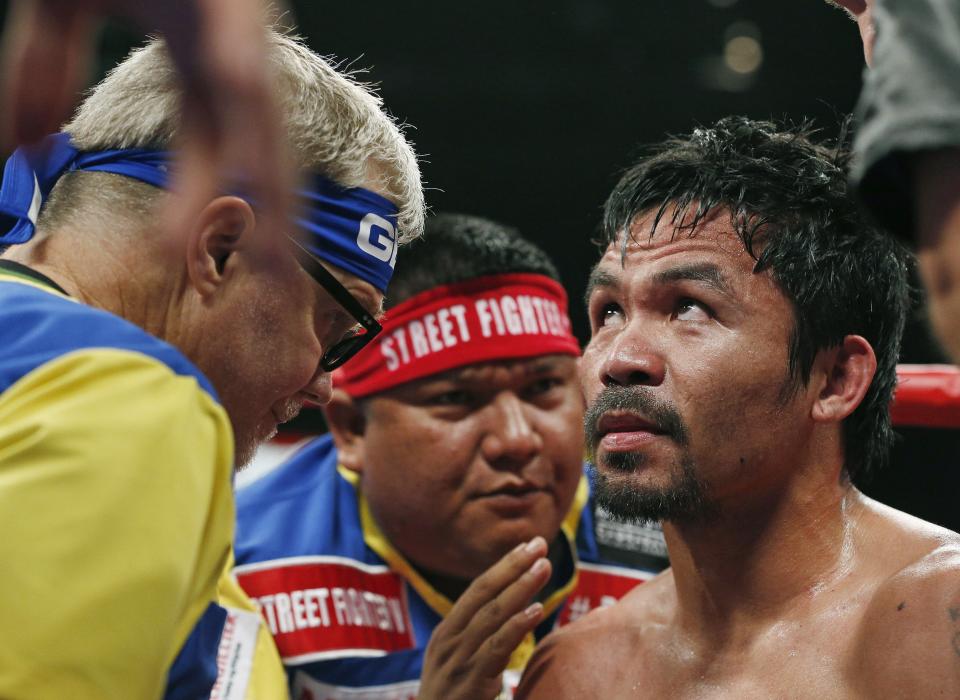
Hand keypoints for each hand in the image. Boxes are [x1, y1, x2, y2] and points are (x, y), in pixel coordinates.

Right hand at [0, 0, 292, 251]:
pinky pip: (240, 62)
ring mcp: (240, 28)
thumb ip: (41, 73)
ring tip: (274, 259)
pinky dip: (243, 105)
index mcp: (202, 63)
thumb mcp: (59, 7)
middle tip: (273, 284)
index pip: (212, 150)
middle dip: (270, 217)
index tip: (192, 257)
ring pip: (262, 123)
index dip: (203, 201)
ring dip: (270, 187)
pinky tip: (252, 163)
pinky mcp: (232, 1)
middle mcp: (233, 56)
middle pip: (256, 152)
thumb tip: (23, 150)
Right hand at [418, 537, 552, 699]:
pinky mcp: (470, 682)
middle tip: (540, 543)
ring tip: (544, 567)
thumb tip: (513, 613)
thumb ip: (479, 640)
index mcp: (446, 633)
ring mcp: (457, 660)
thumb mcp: (458, 665)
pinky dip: (516, 626)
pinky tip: (535, 610)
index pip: (477, 590)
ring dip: (521, 588)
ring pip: (492, 615)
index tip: (528, 545)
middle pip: (483, 594)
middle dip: (513, 566)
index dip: (504, 565)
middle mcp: (448, 641)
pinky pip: (495, 648)